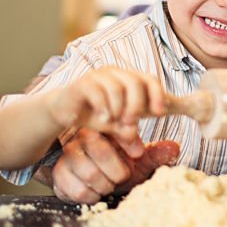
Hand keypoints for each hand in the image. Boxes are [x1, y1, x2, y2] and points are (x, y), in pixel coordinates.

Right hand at [45, 67, 165, 148]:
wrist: (65, 110)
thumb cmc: (96, 114)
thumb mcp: (116, 126)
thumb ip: (129, 133)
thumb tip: (139, 152)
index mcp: (129, 79)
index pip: (150, 80)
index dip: (158, 95)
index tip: (161, 113)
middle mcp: (116, 74)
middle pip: (135, 83)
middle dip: (136, 105)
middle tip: (132, 123)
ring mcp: (99, 76)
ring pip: (116, 88)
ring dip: (118, 109)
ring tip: (114, 123)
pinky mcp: (83, 83)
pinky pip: (97, 92)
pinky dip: (103, 108)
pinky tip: (103, 119)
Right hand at [51, 128, 179, 203]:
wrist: (94, 185)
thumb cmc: (118, 168)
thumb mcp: (139, 160)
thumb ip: (155, 153)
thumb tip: (175, 147)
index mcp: (104, 129)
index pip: (116, 129)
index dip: (130, 144)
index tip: (137, 154)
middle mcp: (82, 138)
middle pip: (101, 151)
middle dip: (117, 171)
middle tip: (121, 176)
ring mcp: (69, 156)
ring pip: (90, 173)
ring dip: (105, 184)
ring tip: (108, 183)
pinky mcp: (59, 175)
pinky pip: (78, 189)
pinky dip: (92, 196)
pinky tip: (96, 191)